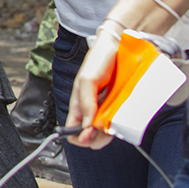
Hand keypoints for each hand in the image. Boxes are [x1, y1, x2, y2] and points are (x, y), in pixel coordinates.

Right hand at [66, 26, 120, 148]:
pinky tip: (118, 119)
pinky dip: (117, 126)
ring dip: (107, 133)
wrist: (118, 49)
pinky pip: (116, 123)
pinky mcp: (117, 107)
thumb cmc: (98, 60)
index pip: (71, 128)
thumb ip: (85, 103)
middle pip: (89, 136)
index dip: (77, 136)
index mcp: (77, 104)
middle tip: (101, 129)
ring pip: (103, 133)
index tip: (87, 132)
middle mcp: (89, 110)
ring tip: (111, 123)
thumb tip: (86, 125)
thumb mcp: (86, 80)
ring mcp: (104, 109)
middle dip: (94, 138)